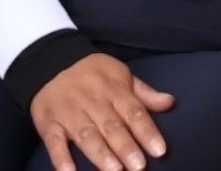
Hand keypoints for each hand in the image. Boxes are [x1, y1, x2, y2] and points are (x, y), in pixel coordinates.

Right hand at [29, 53, 173, 170]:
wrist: (51, 60)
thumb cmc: (92, 73)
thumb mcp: (121, 74)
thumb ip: (144, 93)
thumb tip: (170, 102)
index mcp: (114, 90)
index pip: (134, 112)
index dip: (147, 132)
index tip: (159, 150)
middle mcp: (93, 101)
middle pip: (112, 126)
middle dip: (126, 147)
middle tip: (139, 166)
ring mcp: (69, 112)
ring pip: (87, 134)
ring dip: (100, 153)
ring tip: (114, 170)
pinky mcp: (49, 123)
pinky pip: (54, 141)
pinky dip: (61, 158)